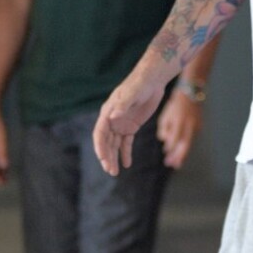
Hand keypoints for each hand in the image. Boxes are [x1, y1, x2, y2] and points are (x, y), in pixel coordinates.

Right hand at [92, 60, 168, 175]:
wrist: (152, 81)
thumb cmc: (140, 84)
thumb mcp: (132, 93)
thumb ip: (122, 104)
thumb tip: (113, 116)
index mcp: (108, 112)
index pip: (100, 133)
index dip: (100, 147)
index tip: (103, 159)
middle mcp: (112, 120)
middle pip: (106, 142)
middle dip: (107, 157)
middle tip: (110, 171)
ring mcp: (121, 124)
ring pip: (114, 145)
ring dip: (114, 158)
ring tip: (115, 172)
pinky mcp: (131, 126)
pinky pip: (126, 143)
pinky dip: (125, 153)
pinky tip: (127, 164)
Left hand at [156, 88, 202, 169]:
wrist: (191, 93)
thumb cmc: (175, 104)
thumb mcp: (166, 114)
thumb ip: (164, 128)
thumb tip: (164, 141)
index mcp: (179, 120)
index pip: (175, 138)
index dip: (171, 148)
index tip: (167, 157)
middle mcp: (189, 124)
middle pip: (184, 144)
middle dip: (179, 156)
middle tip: (173, 165)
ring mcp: (196, 125)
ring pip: (189, 143)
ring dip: (182, 154)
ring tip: (177, 163)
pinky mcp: (199, 126)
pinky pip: (191, 139)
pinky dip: (185, 146)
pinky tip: (180, 152)